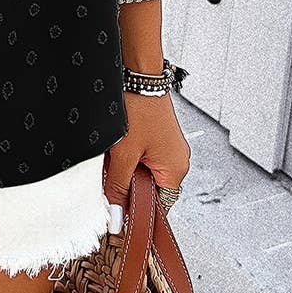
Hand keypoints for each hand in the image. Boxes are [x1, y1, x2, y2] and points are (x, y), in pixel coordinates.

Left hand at [103, 93, 190, 208]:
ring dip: (128, 169)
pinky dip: (130, 155)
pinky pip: (144, 155)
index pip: (160, 206)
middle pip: (152, 188)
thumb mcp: (124, 155)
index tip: (119, 211)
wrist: (139, 75)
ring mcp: (169, 146)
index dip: (138, 211)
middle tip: (113, 176)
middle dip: (130, 185)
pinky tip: (118, 147)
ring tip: (116, 155)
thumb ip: (119, 188)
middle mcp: (177, 159)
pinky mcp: (159, 135)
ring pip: (145, 171)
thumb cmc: (139, 109)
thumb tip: (117, 216)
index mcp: (176, 169)